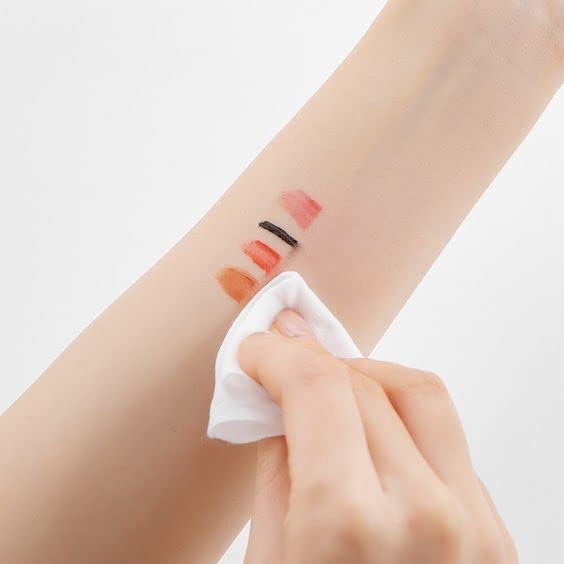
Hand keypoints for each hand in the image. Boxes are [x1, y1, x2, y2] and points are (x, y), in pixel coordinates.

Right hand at [239, 309, 516, 563]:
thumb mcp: (269, 560)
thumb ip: (278, 471)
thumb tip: (280, 401)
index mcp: (348, 524)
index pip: (315, 387)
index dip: (277, 353)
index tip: (259, 351)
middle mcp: (425, 515)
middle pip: (363, 383)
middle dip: (311, 362)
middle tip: (282, 364)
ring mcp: (472, 523)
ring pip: (420, 393)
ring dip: (365, 376)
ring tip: (330, 389)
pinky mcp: (492, 532)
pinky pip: (447, 439)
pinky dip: (402, 417)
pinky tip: (372, 432)